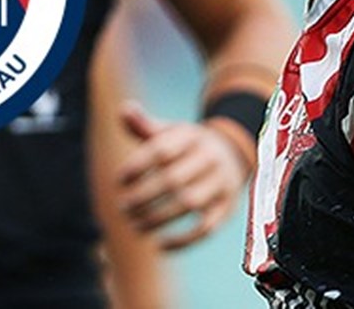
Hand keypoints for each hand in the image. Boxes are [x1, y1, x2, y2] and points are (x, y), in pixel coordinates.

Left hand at [117, 101, 252, 249]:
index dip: (137, 166)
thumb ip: (145, 126)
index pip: (161, 151)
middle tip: (123, 208)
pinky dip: (183, 240)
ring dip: (158, 218)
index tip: (120, 180)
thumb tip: (124, 110)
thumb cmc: (189, 144)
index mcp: (190, 137)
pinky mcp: (227, 207)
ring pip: (189, 203)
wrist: (233, 152)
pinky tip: (160, 244)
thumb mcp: (171, 131)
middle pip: (173, 179)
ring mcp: (220, 183)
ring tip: (135, 225)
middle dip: (143, 197)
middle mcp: (208, 158)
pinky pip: (207, 227)